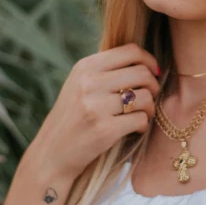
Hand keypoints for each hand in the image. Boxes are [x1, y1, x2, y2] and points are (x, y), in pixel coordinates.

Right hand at [26, 43, 160, 181]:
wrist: (51, 154)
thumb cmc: (72, 117)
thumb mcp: (79, 84)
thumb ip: (106, 70)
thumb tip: (146, 62)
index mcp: (85, 67)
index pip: (131, 51)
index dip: (150, 60)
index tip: (154, 73)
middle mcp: (89, 83)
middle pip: (143, 73)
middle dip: (153, 86)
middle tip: (150, 98)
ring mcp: (95, 106)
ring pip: (146, 97)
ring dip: (150, 108)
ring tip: (141, 115)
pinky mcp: (104, 130)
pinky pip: (141, 120)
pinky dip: (143, 126)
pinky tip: (135, 130)